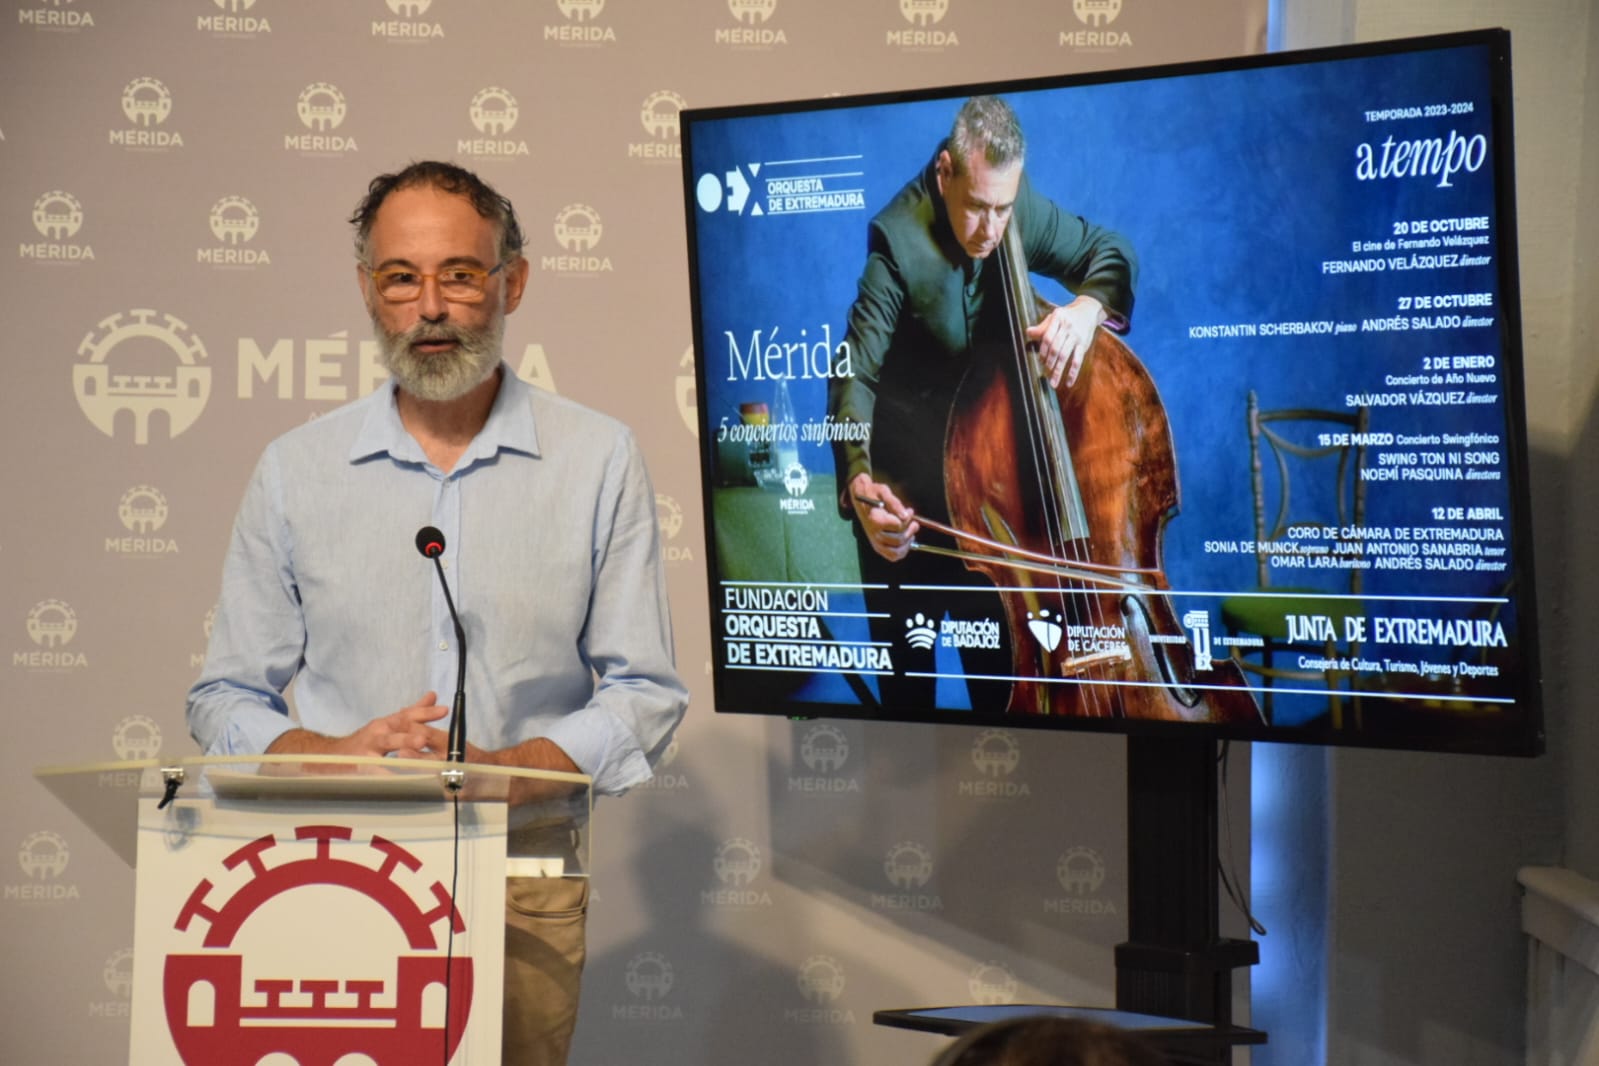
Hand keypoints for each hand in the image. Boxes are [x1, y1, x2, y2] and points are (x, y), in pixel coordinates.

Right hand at [267, 692, 449, 757]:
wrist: (329, 757)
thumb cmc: (366, 742)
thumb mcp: (388, 724)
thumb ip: (411, 713)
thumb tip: (432, 697)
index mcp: (387, 724)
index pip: (408, 715)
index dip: (425, 712)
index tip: (444, 710)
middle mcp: (378, 733)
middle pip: (397, 728)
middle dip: (412, 731)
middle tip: (426, 735)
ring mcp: (367, 749)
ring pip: (386, 746)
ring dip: (400, 746)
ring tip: (414, 748)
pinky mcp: (359, 766)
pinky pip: (375, 770)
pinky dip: (386, 773)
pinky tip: (398, 778)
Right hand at [848, 472, 917, 561]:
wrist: (860, 498)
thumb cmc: (873, 493)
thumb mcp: (884, 491)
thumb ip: (895, 503)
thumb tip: (906, 516)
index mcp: (875, 520)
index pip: (899, 526)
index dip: (908, 519)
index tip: (910, 511)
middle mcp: (874, 534)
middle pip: (899, 540)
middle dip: (910, 531)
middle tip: (914, 522)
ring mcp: (875, 542)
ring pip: (896, 552)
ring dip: (907, 544)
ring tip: (911, 534)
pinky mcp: (877, 546)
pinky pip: (891, 556)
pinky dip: (901, 552)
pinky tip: (906, 542)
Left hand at [1025, 294, 1105, 388]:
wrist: (1088, 310)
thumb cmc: (1066, 316)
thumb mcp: (1054, 317)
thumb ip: (1042, 327)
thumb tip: (1028, 332)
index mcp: (1058, 318)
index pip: (1047, 337)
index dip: (1042, 351)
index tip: (1040, 361)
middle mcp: (1068, 327)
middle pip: (1056, 348)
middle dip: (1049, 362)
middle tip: (1044, 374)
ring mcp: (1076, 336)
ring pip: (1065, 356)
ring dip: (1058, 371)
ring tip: (1053, 383)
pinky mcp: (1084, 344)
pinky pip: (1078, 360)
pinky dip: (1073, 373)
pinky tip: (1069, 383)